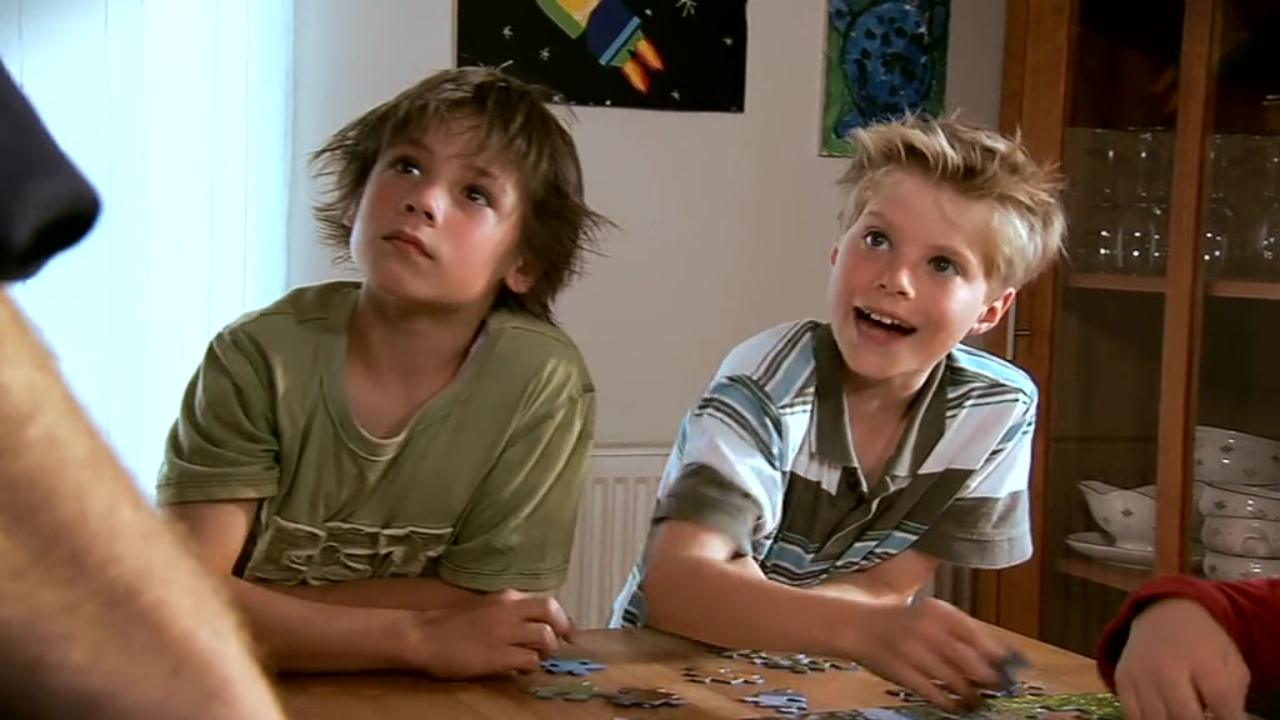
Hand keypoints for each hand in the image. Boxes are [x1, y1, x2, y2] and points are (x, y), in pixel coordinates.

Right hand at [405, 589, 575, 678]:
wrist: (424, 635)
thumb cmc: (452, 624)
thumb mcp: (486, 608)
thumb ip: (511, 613)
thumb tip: (536, 626)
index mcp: (507, 597)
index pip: (547, 603)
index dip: (563, 620)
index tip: (569, 632)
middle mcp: (510, 610)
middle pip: (551, 615)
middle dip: (563, 630)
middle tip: (562, 645)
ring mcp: (504, 632)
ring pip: (544, 638)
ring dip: (544, 651)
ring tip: (532, 658)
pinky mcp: (497, 655)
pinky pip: (529, 660)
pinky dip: (529, 666)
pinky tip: (517, 668)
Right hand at [842, 597, 1007, 710]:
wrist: (858, 626)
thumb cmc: (902, 623)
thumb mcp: (931, 615)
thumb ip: (960, 632)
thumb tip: (998, 657)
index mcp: (937, 611)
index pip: (975, 634)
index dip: (995, 654)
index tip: (1009, 668)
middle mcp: (926, 628)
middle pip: (966, 658)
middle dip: (987, 677)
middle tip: (997, 688)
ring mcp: (911, 651)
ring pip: (952, 678)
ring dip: (969, 693)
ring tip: (976, 701)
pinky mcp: (900, 671)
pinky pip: (931, 691)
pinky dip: (947, 702)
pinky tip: (955, 706)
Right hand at [1114, 597, 1249, 719]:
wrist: (1163, 615)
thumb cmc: (1204, 645)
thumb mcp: (1231, 661)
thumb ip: (1234, 695)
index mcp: (1205, 661)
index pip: (1221, 704)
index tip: (1228, 719)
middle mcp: (1169, 668)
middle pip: (1186, 717)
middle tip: (1204, 718)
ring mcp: (1142, 675)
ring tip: (1183, 714)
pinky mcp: (1123, 680)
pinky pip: (1134, 716)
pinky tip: (1163, 714)